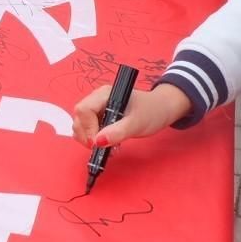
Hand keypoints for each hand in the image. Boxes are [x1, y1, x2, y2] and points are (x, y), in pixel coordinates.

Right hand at [72, 83, 190, 147]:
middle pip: (79, 117)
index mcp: (105, 94)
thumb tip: (97, 142)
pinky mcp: (99, 116)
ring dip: (88, 138)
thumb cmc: (152, 112)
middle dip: (86, 136)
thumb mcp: (137, 123)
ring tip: (107, 146)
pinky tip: (106, 142)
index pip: (84, 109)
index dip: (88, 128)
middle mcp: (98, 98)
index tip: (99, 143)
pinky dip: (92, 138)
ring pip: (80, 124)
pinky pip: (87, 128)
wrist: (161, 109)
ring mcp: (98, 107)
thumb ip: (118, 132)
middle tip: (103, 147)